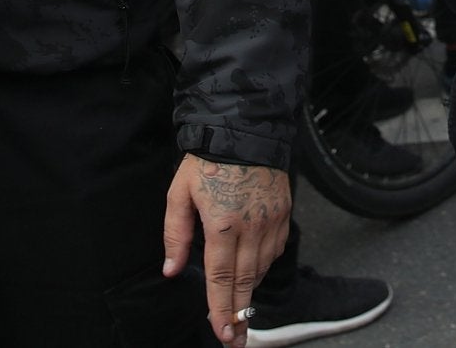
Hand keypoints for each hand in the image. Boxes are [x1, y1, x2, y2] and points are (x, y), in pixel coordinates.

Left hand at [164, 156, 289, 347]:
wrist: (246, 128)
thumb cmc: (208, 160)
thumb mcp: (179, 194)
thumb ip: (175, 235)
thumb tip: (171, 271)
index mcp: (222, 224)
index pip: (222, 279)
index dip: (221, 310)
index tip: (223, 334)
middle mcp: (251, 227)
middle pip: (245, 282)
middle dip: (240, 314)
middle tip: (236, 339)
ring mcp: (271, 221)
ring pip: (261, 269)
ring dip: (249, 291)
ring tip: (239, 310)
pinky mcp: (283, 214)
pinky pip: (274, 251)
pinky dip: (263, 266)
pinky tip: (252, 273)